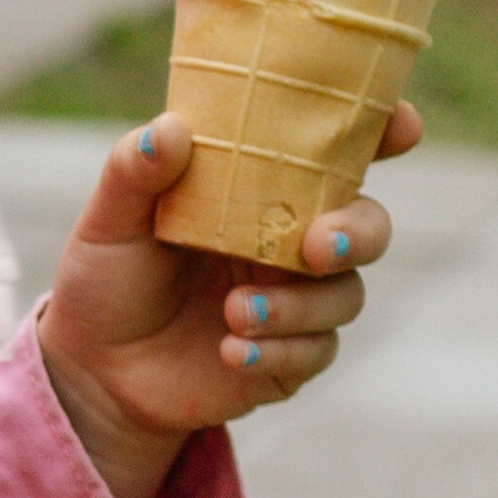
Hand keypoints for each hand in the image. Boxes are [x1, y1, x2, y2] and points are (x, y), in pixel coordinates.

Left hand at [34, 104, 420, 497]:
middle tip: (318, 247)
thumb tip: (171, 129)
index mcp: (256, 189)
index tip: (403, 128)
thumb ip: (133, 174)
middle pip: (365, 224)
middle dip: (359, 231)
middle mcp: (288, 240)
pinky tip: (231, 350)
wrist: (94, 369)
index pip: (331, 153)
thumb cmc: (106, 278)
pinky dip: (280, 348)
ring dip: (300, 305)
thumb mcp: (109, 222)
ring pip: (346, 294)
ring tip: (237, 312)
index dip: (379, 134)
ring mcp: (296, 299)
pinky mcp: (291, 357)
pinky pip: (317, 351)